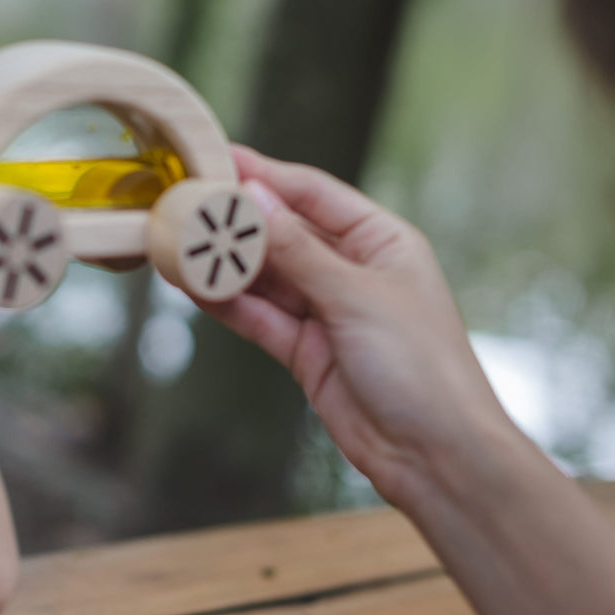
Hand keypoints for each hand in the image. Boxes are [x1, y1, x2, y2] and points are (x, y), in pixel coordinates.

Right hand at [202, 146, 515, 505]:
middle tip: (187, 203)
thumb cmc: (423, 367)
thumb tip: (254, 199)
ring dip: (224, 263)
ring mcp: (326, 311)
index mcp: (381, 241)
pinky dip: (228, 303)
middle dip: (236, 220)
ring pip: (264, 277)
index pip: (313, 194)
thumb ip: (298, 250)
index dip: (266, 176)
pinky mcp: (306, 350)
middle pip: (282, 232)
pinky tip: (195, 286)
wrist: (435, 455)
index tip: (219, 159)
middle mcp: (353, 270)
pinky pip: (259, 316)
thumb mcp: (357, 296)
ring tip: (179, 244)